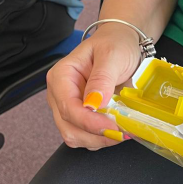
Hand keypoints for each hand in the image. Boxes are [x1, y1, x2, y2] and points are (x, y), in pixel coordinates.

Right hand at [46, 23, 142, 149]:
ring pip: (76, 136)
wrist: (122, 44)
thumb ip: (102, 78)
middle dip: (95, 135)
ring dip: (99, 139)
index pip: (67, 107)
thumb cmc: (115, 44)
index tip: (112, 127)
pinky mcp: (81, 117)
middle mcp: (59, 94)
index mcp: (61, 76)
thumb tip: (94, 104)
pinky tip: (117, 128)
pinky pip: (87, 136)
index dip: (89, 122)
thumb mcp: (112, 55)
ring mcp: (69, 107)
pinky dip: (102, 138)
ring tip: (122, 130)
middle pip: (69, 127)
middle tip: (122, 132)